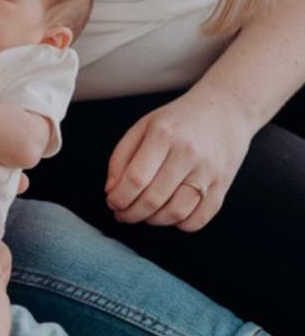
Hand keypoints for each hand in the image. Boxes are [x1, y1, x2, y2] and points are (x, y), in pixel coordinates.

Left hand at [104, 88, 253, 231]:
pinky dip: (179, 224)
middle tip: (122, 214)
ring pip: (175, 213)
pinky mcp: (223, 186)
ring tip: (144, 214)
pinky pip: (198, 219)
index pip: (135, 179)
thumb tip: (111, 191)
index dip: (119, 198)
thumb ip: (121, 157)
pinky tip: (169, 213)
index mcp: (164, 134)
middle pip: (153, 199)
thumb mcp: (144, 126)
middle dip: (131, 214)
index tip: (112, 202)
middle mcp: (188, 153)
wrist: (225, 110)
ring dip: (153, 221)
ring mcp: (208, 171)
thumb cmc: (178, 120)